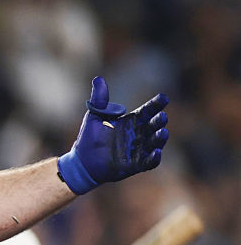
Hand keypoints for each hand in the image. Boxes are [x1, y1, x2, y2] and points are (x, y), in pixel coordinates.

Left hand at [57, 77, 168, 193]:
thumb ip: (99, 99)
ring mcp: (139, 150)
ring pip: (155, 142)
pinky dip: (154, 158)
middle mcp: (139, 134)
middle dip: (159, 121)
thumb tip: (98, 79)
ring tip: (162, 132)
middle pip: (154, 125)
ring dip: (160, 138)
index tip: (163, 98)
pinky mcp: (135, 165)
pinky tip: (156, 153)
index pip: (148, 110)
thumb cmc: (90, 137)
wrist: (82, 161)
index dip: (156, 104)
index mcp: (132, 121)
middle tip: (161, 116)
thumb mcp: (94, 116)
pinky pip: (148, 162)